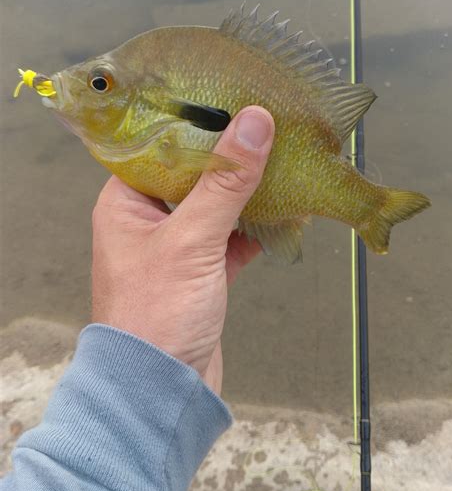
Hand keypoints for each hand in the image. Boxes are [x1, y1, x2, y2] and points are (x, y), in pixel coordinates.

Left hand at [91, 106, 273, 394]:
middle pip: (194, 174)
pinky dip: (257, 229)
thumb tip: (254, 123)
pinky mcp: (202, 274)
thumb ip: (224, 181)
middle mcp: (147, 221)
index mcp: (125, 202)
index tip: (235, 99)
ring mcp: (176, 248)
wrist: (160, 392)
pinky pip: (233, 239)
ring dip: (250, 193)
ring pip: (217, 207)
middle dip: (232, 157)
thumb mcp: (191, 240)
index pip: (159, 146)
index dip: (196, 122)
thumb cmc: (156, 313)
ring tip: (286, 163)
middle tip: (271, 127)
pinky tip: (287, 212)